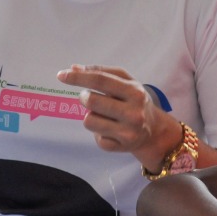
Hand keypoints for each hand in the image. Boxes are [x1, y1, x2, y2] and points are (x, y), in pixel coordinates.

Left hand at [57, 65, 178, 170]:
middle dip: (84, 97)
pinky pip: (96, 138)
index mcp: (134, 92)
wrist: (154, 131)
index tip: (61, 75)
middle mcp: (134, 113)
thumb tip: (73, 68)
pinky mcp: (122, 147)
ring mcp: (129, 132)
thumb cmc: (134, 101)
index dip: (78, 78)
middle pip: (91, 101)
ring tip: (103, 115)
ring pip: (89, 121)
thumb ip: (101, 72)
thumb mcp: (125, 82)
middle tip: (88, 98)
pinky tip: (111, 129)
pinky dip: (99, 132)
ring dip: (90, 116)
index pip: (100, 80)